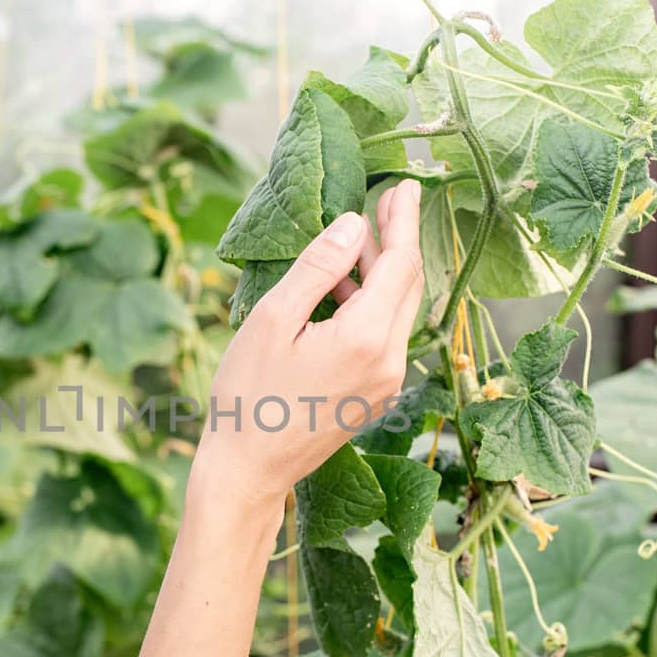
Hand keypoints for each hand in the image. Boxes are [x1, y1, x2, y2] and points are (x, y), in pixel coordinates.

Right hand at [192, 179, 424, 516]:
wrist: (248, 471)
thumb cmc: (248, 396)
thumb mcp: (274, 319)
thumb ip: (318, 268)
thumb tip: (354, 223)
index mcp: (366, 339)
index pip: (400, 265)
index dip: (403, 221)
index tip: (403, 186)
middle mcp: (389, 362)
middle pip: (409, 286)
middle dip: (398, 241)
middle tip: (386, 200)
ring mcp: (387, 383)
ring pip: (399, 311)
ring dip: (382, 273)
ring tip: (353, 240)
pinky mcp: (376, 395)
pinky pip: (386, 336)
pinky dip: (372, 304)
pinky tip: (342, 288)